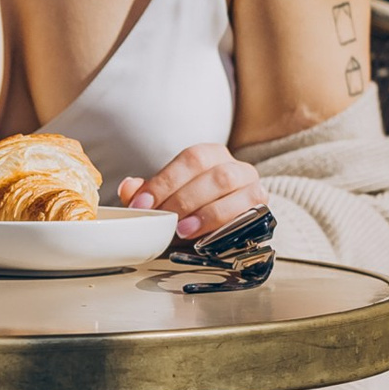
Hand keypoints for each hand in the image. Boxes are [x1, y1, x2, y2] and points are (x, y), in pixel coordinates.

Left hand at [118, 145, 263, 242]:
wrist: (226, 223)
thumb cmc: (193, 206)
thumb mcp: (168, 199)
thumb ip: (147, 193)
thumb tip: (128, 188)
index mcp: (210, 154)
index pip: (190, 159)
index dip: (164, 182)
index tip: (142, 204)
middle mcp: (234, 165)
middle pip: (213, 173)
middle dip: (183, 198)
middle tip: (163, 219)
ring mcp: (251, 184)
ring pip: (232, 188)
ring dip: (206, 211)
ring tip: (183, 230)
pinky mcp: (261, 206)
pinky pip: (249, 210)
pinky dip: (225, 222)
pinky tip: (207, 235)